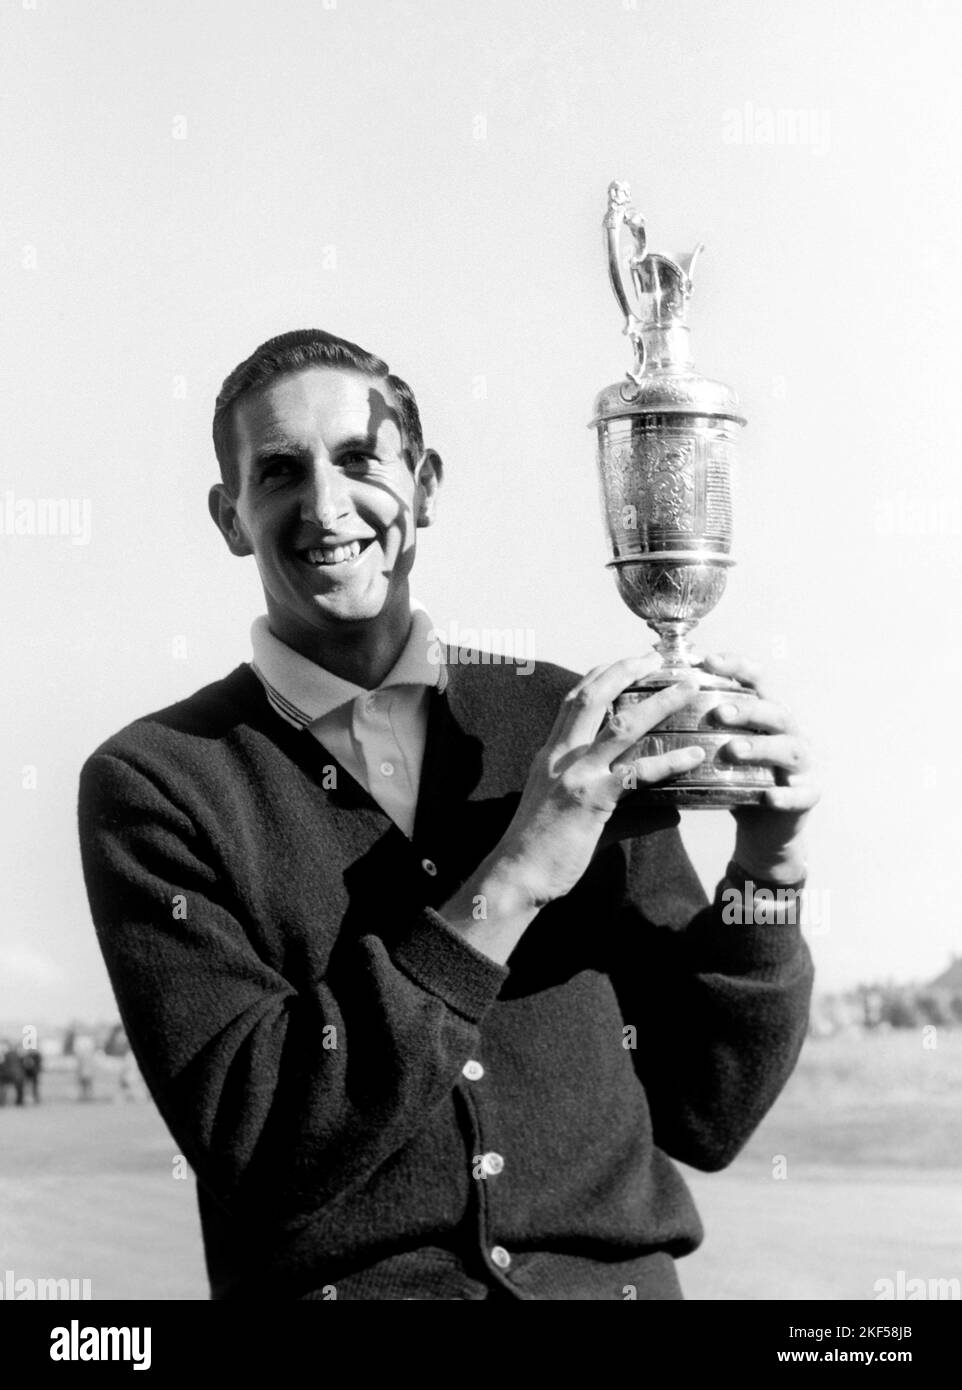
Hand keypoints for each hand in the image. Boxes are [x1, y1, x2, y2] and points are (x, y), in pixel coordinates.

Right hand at [490, 654, 704, 908]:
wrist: (517, 875)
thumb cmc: (542, 848)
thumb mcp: (578, 816)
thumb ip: (625, 809)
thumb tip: (669, 812)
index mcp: (552, 753)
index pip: (575, 699)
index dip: (603, 674)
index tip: (630, 660)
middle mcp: (561, 755)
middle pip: (594, 696)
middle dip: (627, 669)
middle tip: (659, 657)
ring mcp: (575, 775)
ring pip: (621, 726)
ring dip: (658, 703)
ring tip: (687, 689)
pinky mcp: (591, 801)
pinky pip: (636, 774)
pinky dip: (668, 762)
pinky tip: (693, 756)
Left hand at [702, 652, 819, 883]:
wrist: (767, 827)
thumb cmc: (738, 779)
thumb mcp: (720, 748)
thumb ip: (700, 726)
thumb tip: (650, 704)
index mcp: (767, 715)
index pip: (757, 681)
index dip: (736, 667)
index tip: (708, 660)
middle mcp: (790, 732)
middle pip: (775, 712)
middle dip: (749, 709)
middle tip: (720, 712)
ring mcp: (803, 764)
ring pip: (791, 749)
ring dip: (762, 747)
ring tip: (734, 749)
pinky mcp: (809, 795)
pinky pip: (801, 794)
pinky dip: (785, 795)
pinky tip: (769, 797)